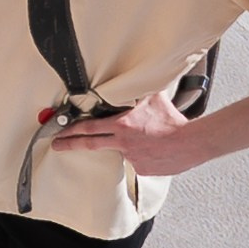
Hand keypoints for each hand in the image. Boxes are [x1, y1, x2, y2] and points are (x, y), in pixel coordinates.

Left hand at [45, 89, 212, 176]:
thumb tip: (134, 79)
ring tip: (147, 140)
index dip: (72, 130)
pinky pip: (138, 161)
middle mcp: (123, 143)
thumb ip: (139, 91)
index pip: (89, 128)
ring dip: (129, 146)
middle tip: (57, 145)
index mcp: (122, 125)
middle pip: (90, 144)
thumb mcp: (154, 98)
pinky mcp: (142, 169)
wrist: (191, 143)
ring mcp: (131, 158)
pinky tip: (156, 149)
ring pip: (122, 151)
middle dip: (70, 145)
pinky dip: (144, 155)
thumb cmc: (173, 121)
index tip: (59, 133)